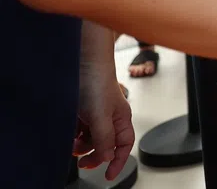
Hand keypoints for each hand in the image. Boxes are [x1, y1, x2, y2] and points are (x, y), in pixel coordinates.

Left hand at [74, 65, 134, 180]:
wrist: (81, 64)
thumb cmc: (97, 84)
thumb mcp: (101, 116)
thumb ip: (105, 139)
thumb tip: (107, 157)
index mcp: (121, 118)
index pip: (124, 145)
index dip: (118, 161)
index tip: (108, 175)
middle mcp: (110, 118)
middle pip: (105, 145)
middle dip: (94, 155)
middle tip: (82, 163)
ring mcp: (95, 115)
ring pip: (90, 139)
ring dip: (81, 145)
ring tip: (72, 144)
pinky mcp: (81, 112)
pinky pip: (79, 131)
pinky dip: (73, 136)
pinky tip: (69, 134)